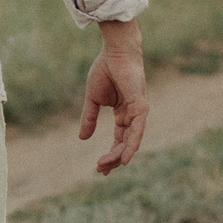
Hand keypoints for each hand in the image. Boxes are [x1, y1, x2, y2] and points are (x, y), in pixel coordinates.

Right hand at [79, 19, 147, 175]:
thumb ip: (89, 118)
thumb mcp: (93, 99)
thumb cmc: (105, 70)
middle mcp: (133, 115)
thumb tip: (82, 138)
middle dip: (113, 158)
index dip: (111, 154)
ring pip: (131, 140)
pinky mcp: (140, 106)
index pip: (120, 139)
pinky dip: (132, 144)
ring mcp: (138, 111)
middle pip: (126, 144)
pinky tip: (125, 158)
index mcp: (123, 113)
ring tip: (107, 166)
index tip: (99, 167)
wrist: (114, 52)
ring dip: (120, 155)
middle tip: (100, 169)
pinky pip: (137, 130)